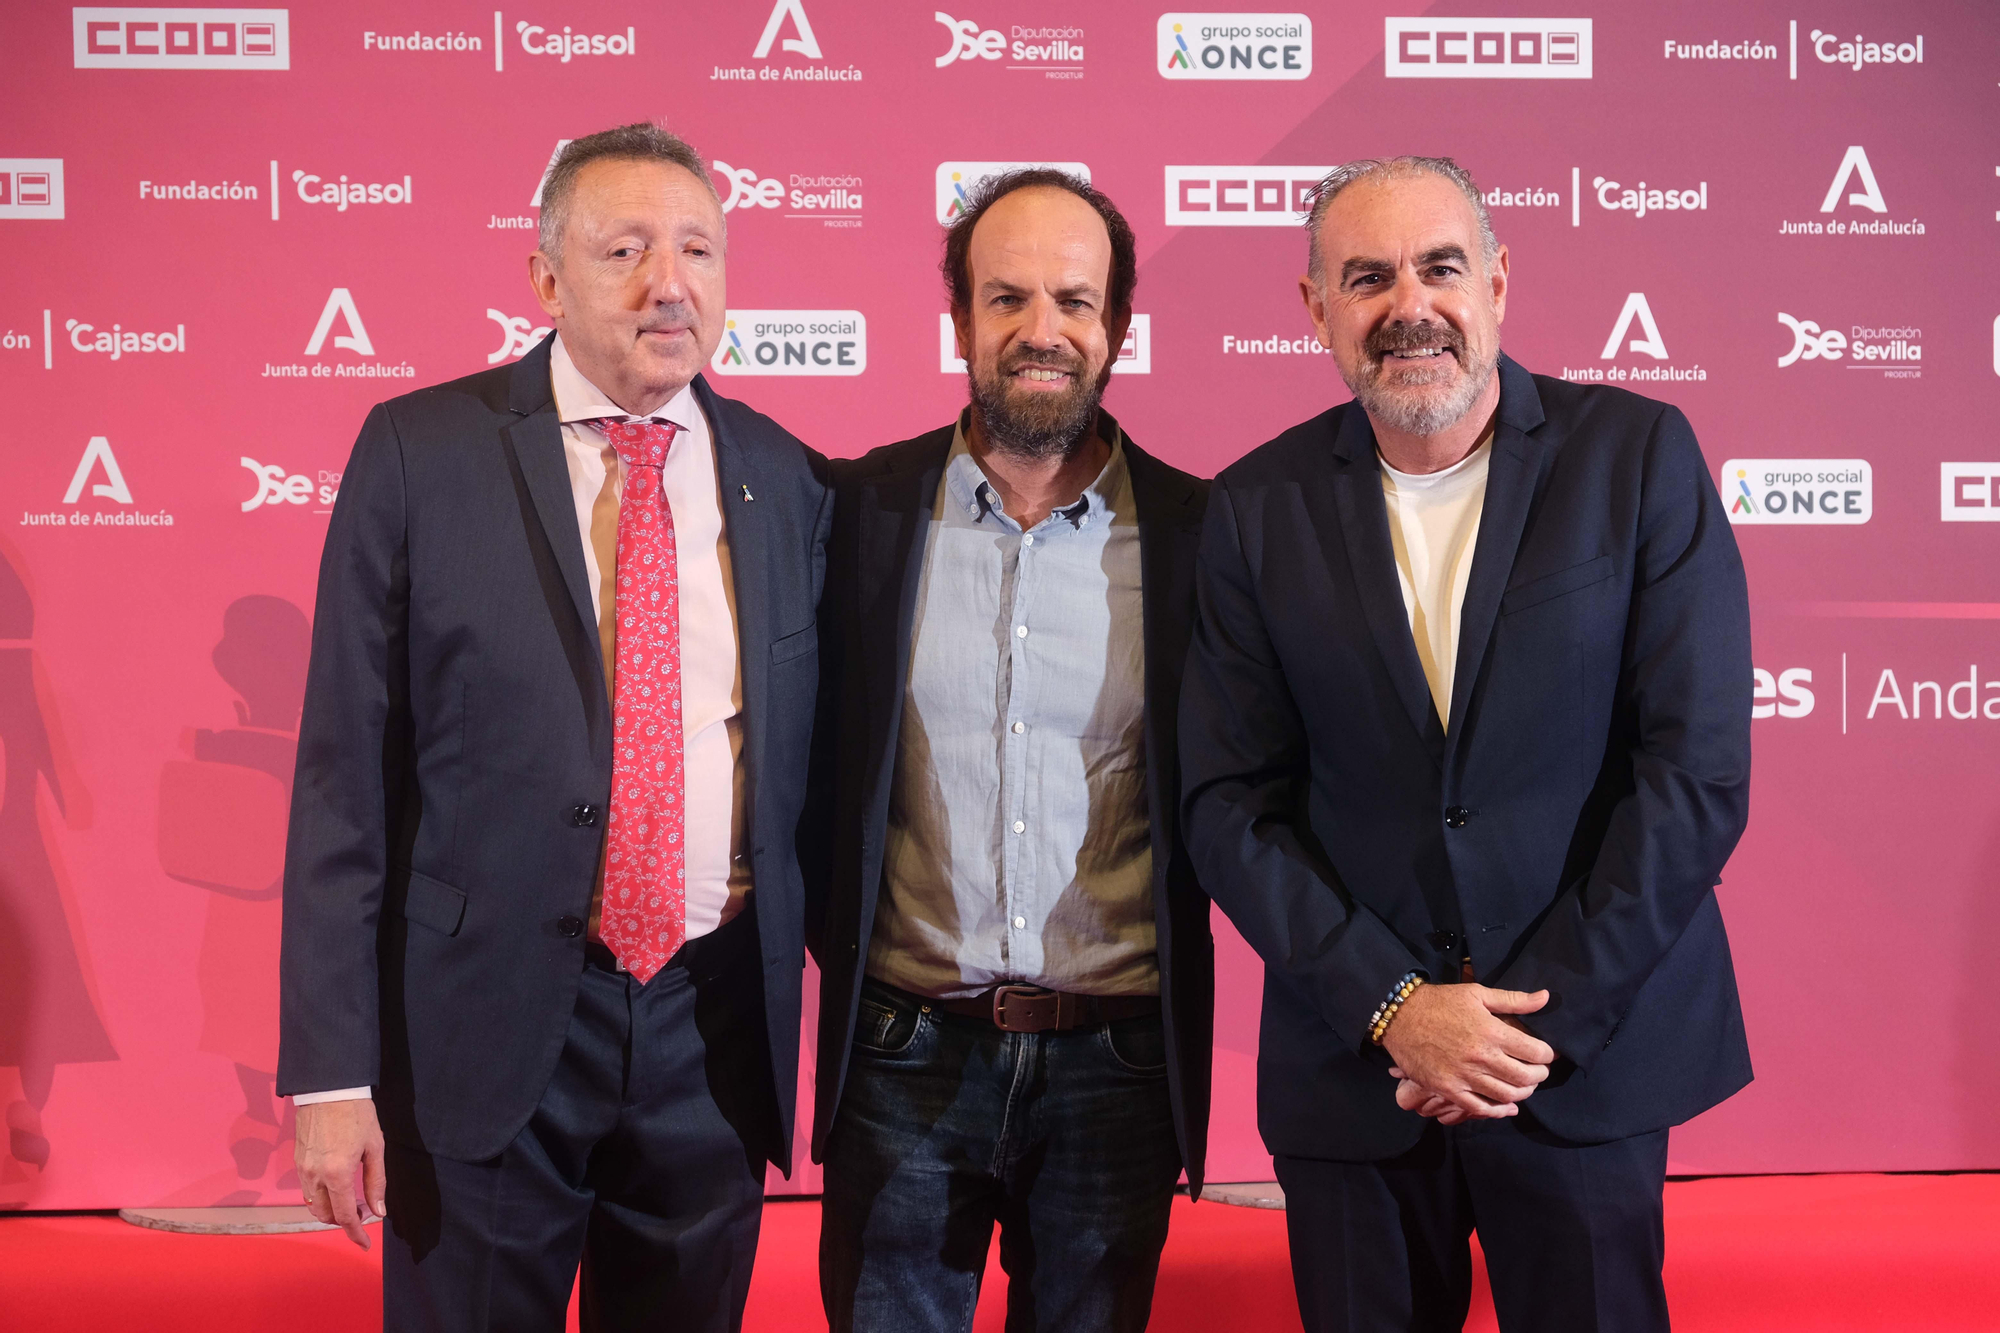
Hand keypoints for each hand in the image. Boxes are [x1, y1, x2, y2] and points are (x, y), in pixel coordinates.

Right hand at [296, 1098, 386, 1247]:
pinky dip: (320, 1196)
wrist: (328, 1088)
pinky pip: (306, 1189)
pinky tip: (335, 1186)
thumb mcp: (375, 1146)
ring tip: (350, 1200)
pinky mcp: (297, 1161)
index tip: (364, 1244)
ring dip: (329, 1210)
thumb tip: (378, 1211)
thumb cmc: (357, 1114)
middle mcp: (315, 1176)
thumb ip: (376, 1181)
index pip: (345, 1216)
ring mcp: (302, 1169)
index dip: (355, 1233)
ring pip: (312, 1204)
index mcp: (337, 1174)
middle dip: (342, 1221)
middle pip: (324, 1215)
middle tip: (362, 1213)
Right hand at [1380, 983, 1554, 1120]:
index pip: (1536, 1052)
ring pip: (1507, 1096)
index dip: (1547, 1054)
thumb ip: (1514, 1000)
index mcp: (1491, 1032)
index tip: (1546, 1053)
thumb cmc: (1440, 1002)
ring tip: (1524, 1085)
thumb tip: (1546, 997)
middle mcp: (1481, 1057)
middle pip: (1526, 1078)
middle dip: (1540, 1075)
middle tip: (1539, 1070)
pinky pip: (1480, 1108)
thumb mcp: (1477, 994)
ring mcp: (1464, 1077)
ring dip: (1523, 1093)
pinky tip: (1505, 1105)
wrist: (1400, 1016)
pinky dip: (1498, 1110)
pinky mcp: (1448, 1090)